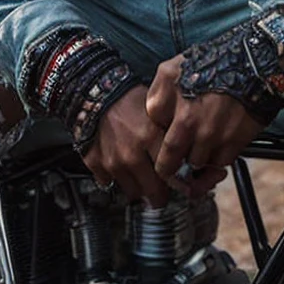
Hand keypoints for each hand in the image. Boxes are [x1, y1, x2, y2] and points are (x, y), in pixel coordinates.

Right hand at [81, 85, 175, 206]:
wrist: (94, 90)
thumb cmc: (128, 96)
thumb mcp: (159, 109)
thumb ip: (173, 134)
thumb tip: (188, 156)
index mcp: (150, 137)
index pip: (172, 176)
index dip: (179, 182)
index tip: (181, 184)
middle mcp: (131, 154)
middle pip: (153, 191)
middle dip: (160, 193)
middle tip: (164, 191)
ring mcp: (111, 161)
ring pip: (132, 192)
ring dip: (138, 186)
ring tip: (141, 175)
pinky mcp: (95, 163)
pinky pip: (108, 183)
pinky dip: (115, 177)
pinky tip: (121, 166)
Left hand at [145, 55, 264, 185]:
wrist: (254, 64)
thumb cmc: (211, 64)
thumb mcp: (171, 70)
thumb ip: (156, 95)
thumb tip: (152, 116)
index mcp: (174, 110)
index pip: (156, 143)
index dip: (157, 147)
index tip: (161, 148)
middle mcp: (192, 126)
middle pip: (174, 160)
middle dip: (172, 164)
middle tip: (174, 161)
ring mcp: (214, 136)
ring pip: (197, 162)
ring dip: (196, 157)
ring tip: (200, 144)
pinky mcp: (235, 142)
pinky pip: (221, 162)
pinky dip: (218, 157)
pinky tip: (218, 142)